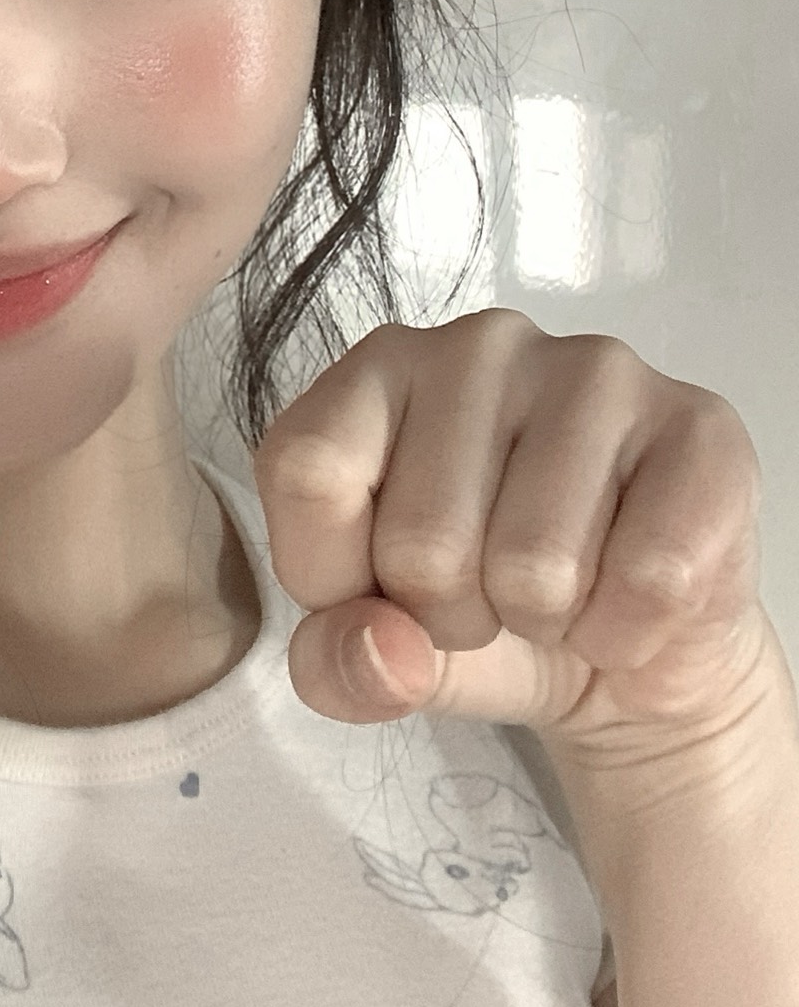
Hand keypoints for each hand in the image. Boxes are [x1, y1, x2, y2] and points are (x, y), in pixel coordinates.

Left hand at [254, 310, 780, 771]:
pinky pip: (648, 578)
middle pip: (421, 540)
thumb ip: (335, 662)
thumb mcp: (375, 651)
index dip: (333, 574)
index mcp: (375, 369)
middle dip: (453, 615)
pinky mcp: (699, 424)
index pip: (307, 469)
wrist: (624, 648)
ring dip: (544, 622)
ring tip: (555, 589)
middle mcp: (479, 343)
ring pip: (536, 565)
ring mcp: (596, 369)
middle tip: (489, 595)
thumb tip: (388, 651)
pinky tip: (626, 595)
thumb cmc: (479, 610)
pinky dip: (626, 630)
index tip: (377, 590)